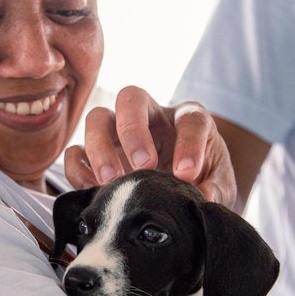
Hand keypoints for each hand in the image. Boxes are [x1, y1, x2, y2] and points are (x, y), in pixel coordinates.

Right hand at [64, 86, 236, 206]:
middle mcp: (150, 117)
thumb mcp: (218, 186)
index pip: (189, 119)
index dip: (188, 144)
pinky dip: (78, 169)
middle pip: (131, 98)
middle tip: (143, 166)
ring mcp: (118, 133)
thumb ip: (216, 189)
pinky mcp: (95, 155)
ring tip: (110, 180)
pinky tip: (93, 190)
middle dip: (133, 130)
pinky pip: (76, 152)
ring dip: (100, 147)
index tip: (186, 174)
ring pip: (97, 118)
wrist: (181, 192)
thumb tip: (204, 197)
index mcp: (187, 119)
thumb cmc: (202, 182)